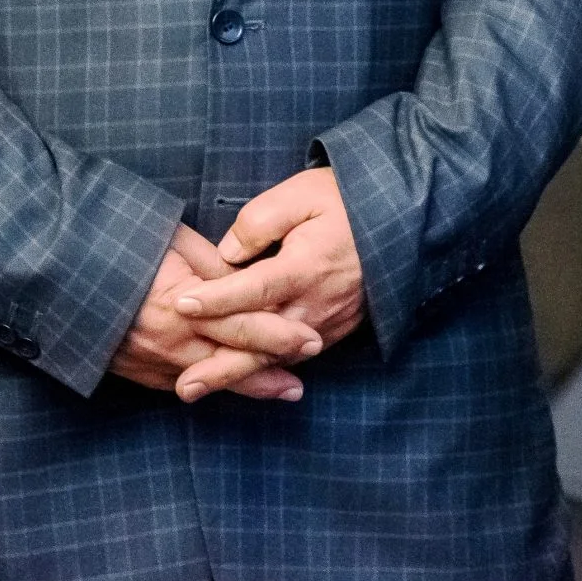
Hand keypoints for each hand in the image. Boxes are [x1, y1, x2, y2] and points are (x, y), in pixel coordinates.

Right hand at [105, 224, 319, 403]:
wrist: (63, 274)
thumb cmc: (122, 246)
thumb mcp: (176, 244)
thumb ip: (215, 268)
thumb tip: (248, 278)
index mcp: (186, 304)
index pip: (246, 325)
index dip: (281, 334)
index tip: (312, 338)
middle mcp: (172, 340)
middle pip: (234, 360)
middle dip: (274, 366)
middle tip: (307, 368)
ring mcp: (153, 362)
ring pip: (212, 380)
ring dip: (250, 385)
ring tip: (285, 389)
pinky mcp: (138, 373)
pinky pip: (182, 383)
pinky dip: (211, 385)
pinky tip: (233, 386)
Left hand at [171, 167, 366, 401]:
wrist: (399, 218)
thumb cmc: (345, 200)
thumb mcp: (303, 193)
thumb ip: (260, 220)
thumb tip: (227, 254)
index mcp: (307, 265)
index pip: (254, 288)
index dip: (217, 299)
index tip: (182, 304)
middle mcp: (317, 302)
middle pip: (262, 341)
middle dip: (221, 365)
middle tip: (184, 386)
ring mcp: (329, 320)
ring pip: (277, 356)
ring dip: (238, 374)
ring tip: (198, 387)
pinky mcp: (337, 328)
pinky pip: (297, 355)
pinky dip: (267, 368)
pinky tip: (241, 375)